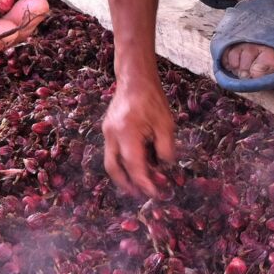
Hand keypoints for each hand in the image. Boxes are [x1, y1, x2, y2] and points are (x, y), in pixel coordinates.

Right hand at [102, 78, 175, 196]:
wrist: (134, 78)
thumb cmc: (152, 99)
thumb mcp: (166, 124)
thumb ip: (166, 149)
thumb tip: (164, 167)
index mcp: (126, 133)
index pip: (134, 166)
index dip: (144, 183)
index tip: (156, 194)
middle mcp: (112, 135)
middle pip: (113, 168)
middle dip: (126, 184)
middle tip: (141, 194)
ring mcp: (107, 132)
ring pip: (111, 160)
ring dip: (123, 174)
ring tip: (138, 183)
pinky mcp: (108, 128)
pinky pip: (113, 151)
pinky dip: (123, 161)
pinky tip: (136, 163)